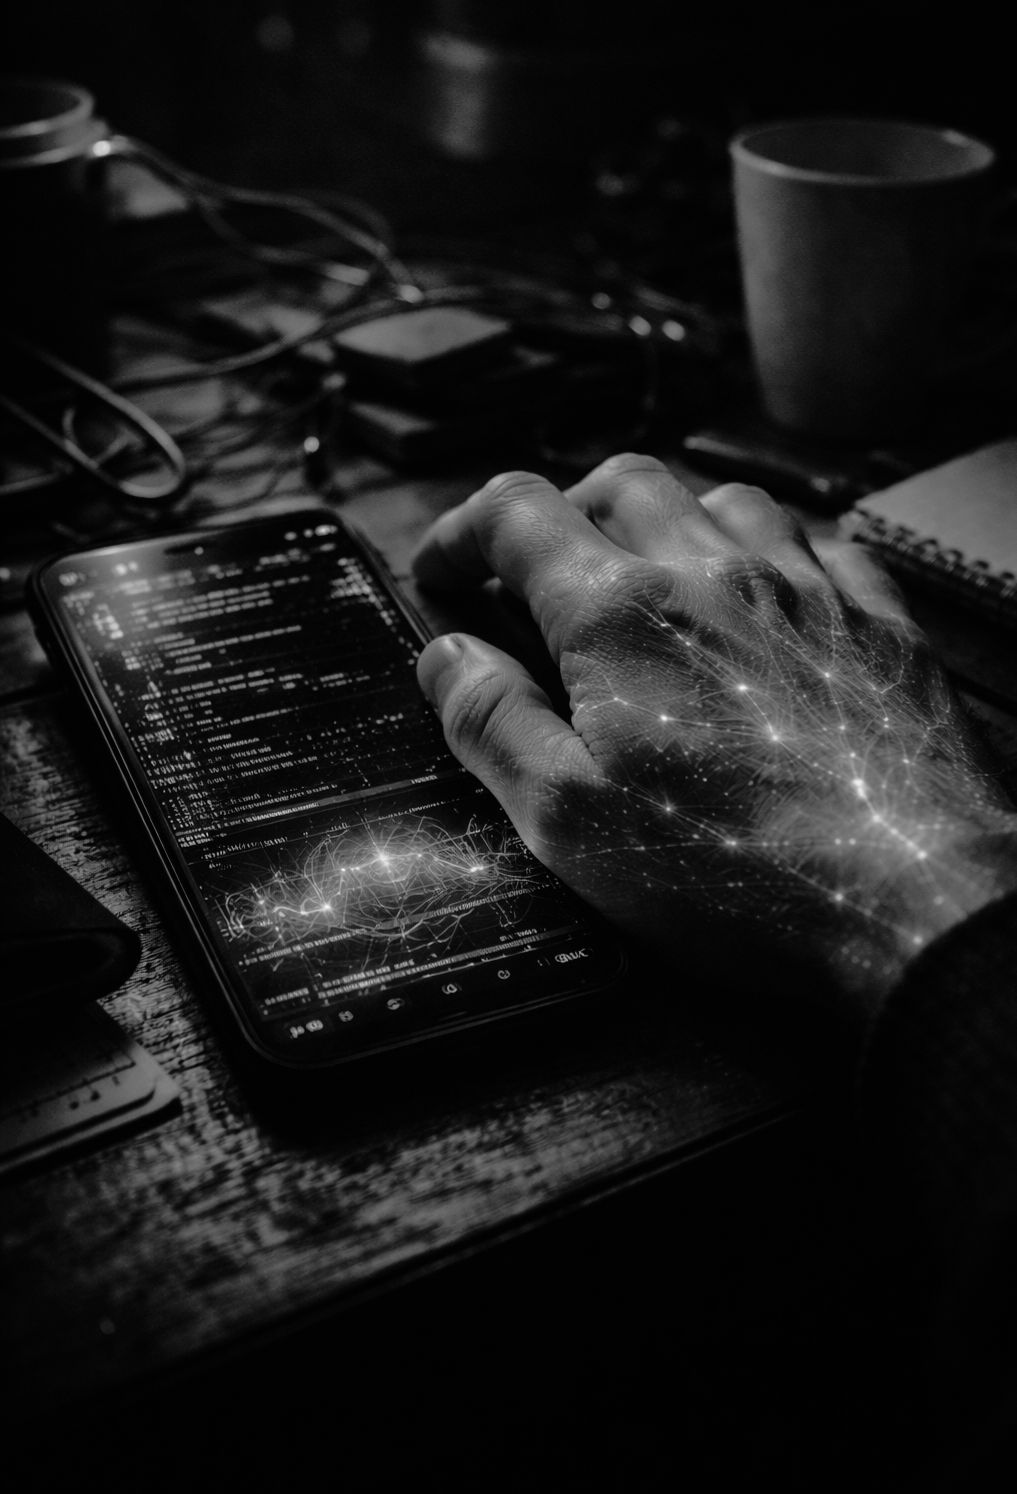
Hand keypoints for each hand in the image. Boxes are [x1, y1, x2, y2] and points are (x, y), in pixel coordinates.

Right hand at [413, 455, 1016, 1015]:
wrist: (907, 901)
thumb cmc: (731, 872)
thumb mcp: (567, 819)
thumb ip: (492, 723)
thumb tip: (446, 655)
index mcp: (620, 614)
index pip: (517, 515)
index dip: (463, 530)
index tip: (446, 569)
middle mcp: (713, 573)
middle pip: (620, 481)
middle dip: (564, 509)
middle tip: (541, 570)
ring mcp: (806, 588)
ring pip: (723, 498)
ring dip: (670, 519)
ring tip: (653, 574)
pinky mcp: (880, 622)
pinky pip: (821, 540)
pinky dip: (773, 549)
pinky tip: (769, 593)